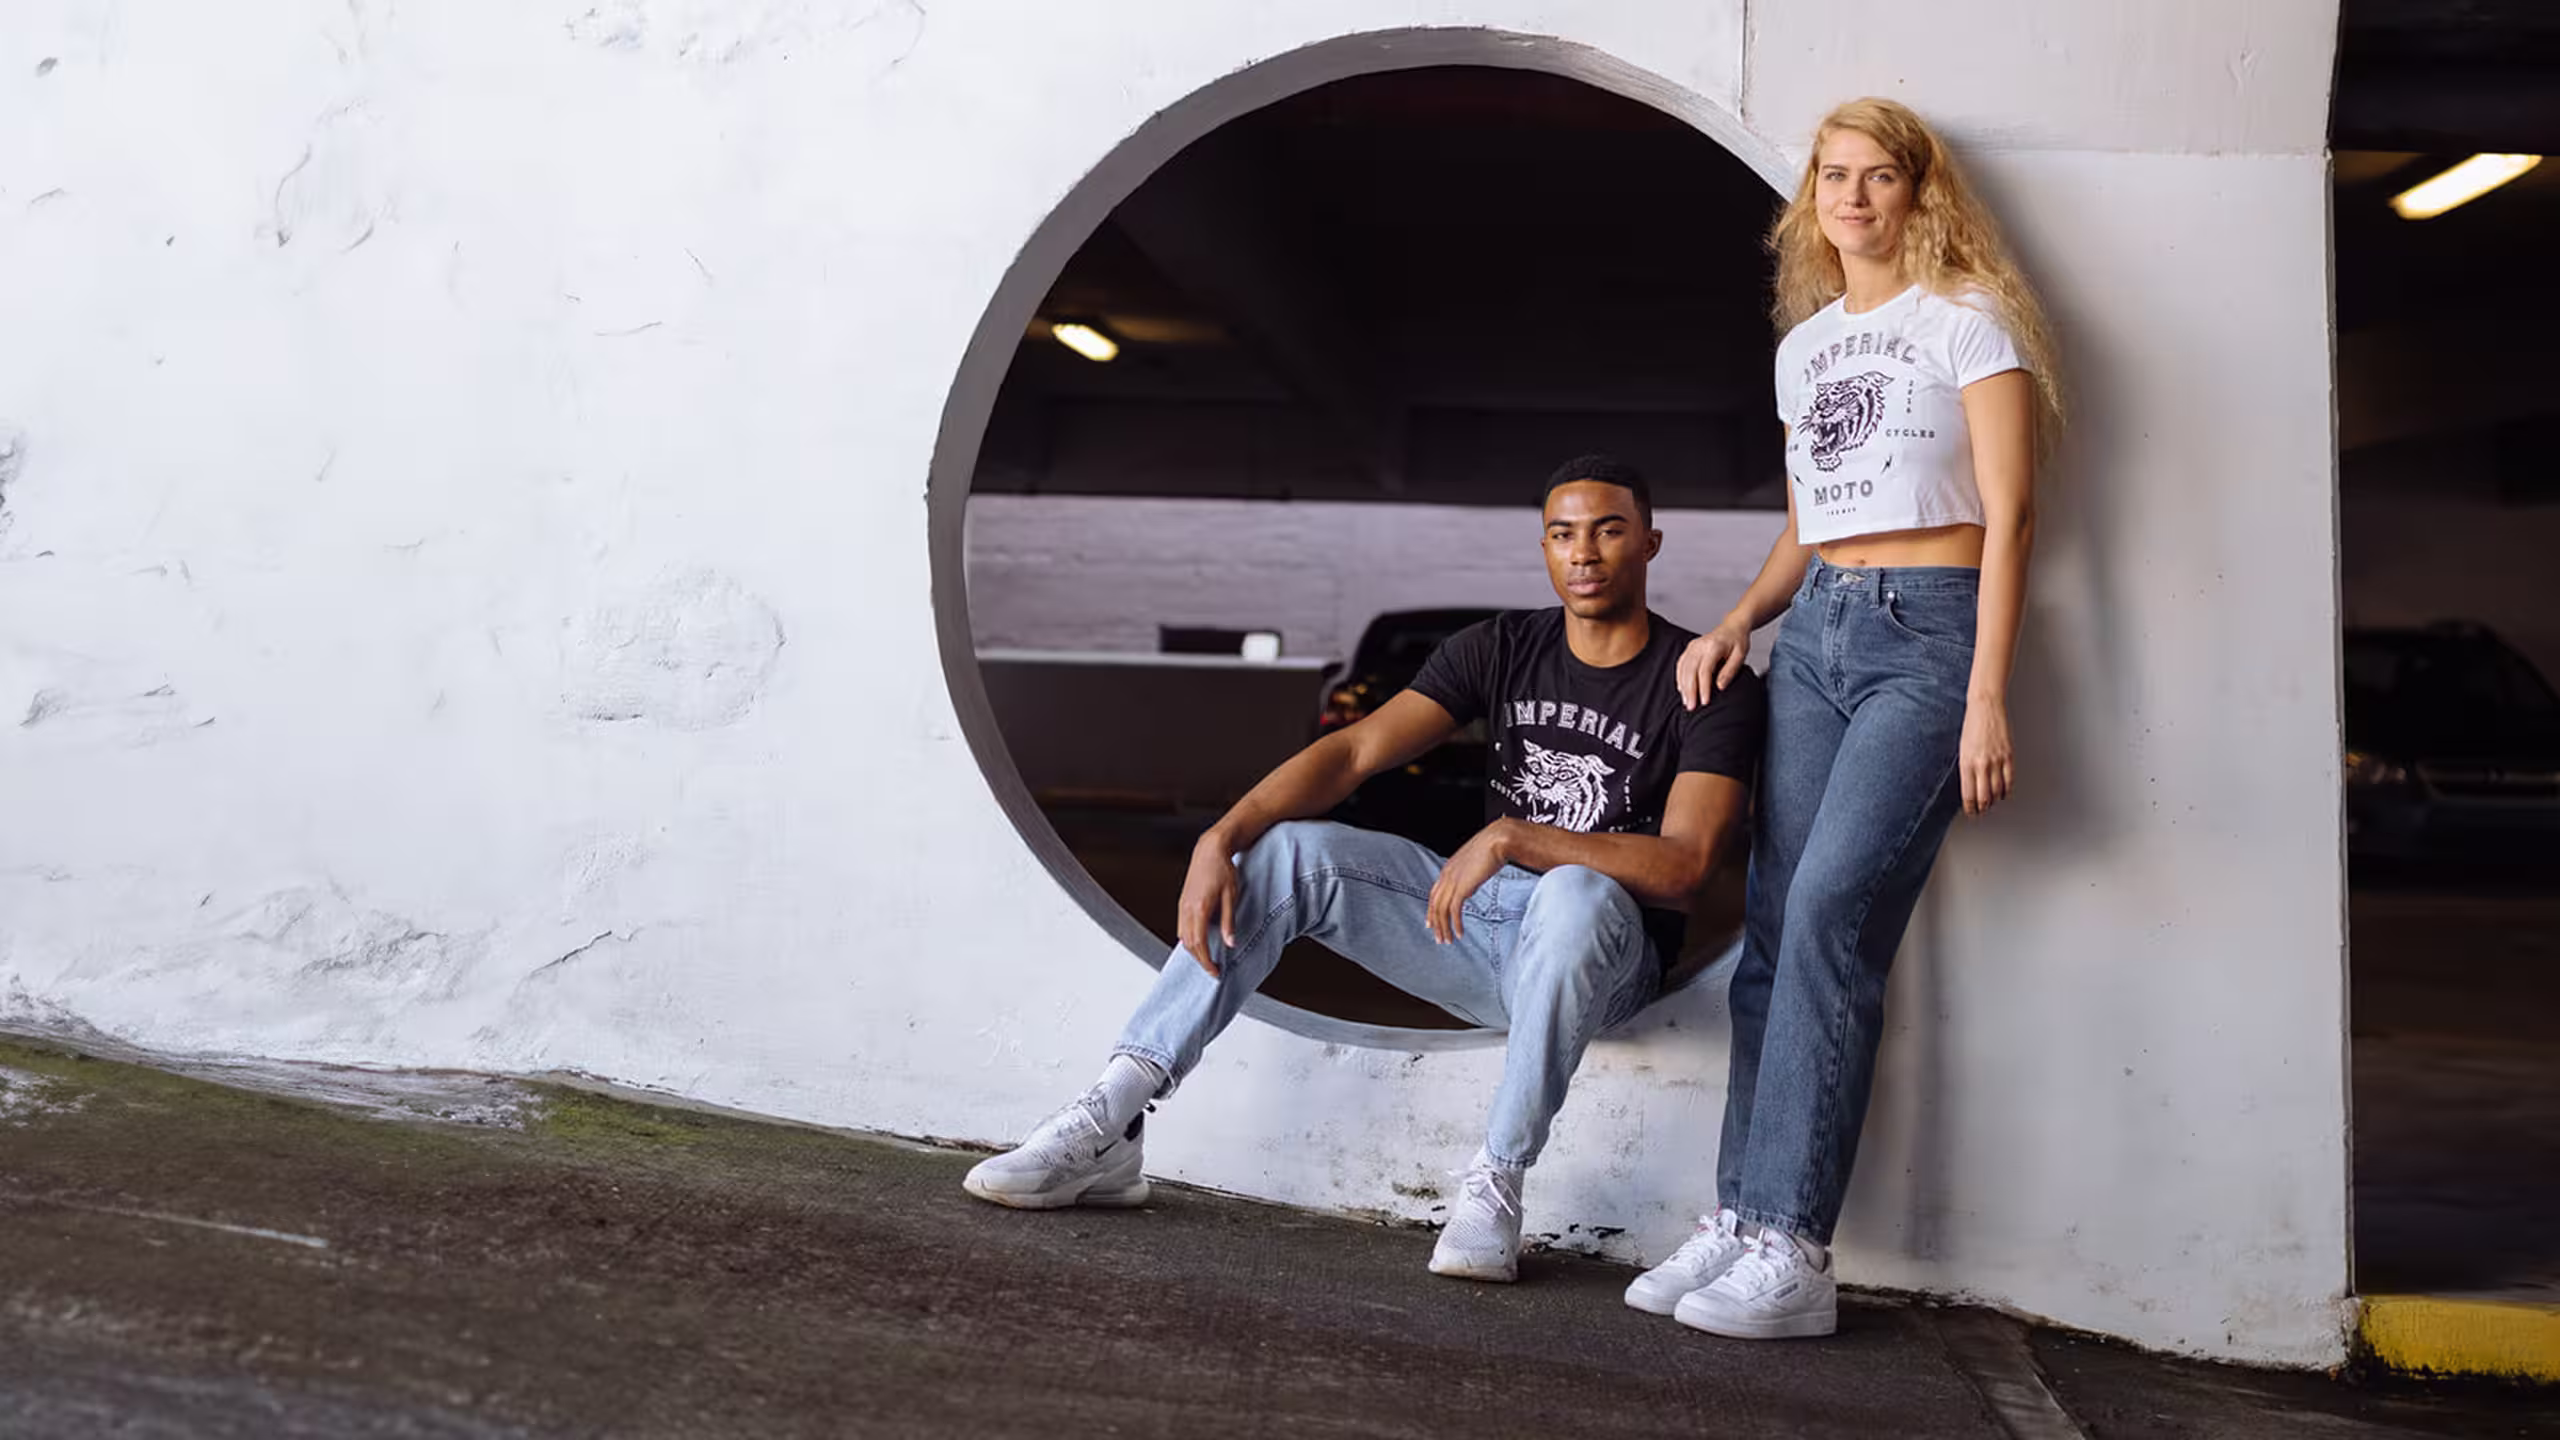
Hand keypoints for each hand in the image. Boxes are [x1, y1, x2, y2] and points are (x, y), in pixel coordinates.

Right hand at [1176, 834, 1240, 974]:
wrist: (1209, 850)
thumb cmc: (1223, 870)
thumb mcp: (1231, 896)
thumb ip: (1229, 922)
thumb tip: (1230, 944)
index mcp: (1200, 909)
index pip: (1199, 944)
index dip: (1206, 961)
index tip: (1215, 972)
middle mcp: (1187, 909)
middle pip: (1189, 944)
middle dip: (1200, 960)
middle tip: (1214, 969)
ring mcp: (1182, 905)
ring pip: (1183, 937)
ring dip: (1193, 950)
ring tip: (1207, 958)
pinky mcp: (1182, 902)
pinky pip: (1181, 927)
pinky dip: (1189, 939)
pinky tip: (1199, 941)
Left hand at [1427, 821, 1511, 943]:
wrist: (1499, 839)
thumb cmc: (1492, 847)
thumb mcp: (1475, 863)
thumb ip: (1468, 875)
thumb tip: (1469, 886)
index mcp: (1449, 868)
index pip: (1434, 893)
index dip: (1432, 910)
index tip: (1431, 923)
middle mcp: (1447, 874)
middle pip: (1434, 904)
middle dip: (1435, 923)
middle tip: (1439, 938)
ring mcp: (1453, 881)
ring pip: (1441, 910)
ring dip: (1444, 928)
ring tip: (1448, 940)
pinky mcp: (1462, 887)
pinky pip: (1454, 911)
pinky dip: (1455, 924)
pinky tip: (1460, 934)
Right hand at [1676, 620, 1751, 709]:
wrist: (1732, 627)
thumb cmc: (1737, 641)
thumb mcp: (1740, 655)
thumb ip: (1730, 671)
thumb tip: (1720, 687)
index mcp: (1713, 646)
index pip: (1705, 670)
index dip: (1703, 687)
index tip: (1705, 702)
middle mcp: (1699, 645)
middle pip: (1690, 671)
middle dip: (1690, 691)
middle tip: (1691, 707)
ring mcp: (1692, 647)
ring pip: (1683, 669)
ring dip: (1684, 687)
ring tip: (1687, 702)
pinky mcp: (1689, 649)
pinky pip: (1681, 665)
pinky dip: (1680, 679)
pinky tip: (1682, 690)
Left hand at [1959, 696, 2013, 816]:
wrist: (1985, 707)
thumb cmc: (1972, 725)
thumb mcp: (1962, 749)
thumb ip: (1966, 768)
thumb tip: (1970, 785)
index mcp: (1966, 763)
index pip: (1969, 794)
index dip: (1970, 807)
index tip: (1970, 811)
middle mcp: (1981, 764)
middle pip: (1984, 797)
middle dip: (1982, 807)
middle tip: (1981, 810)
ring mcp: (1997, 761)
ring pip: (1997, 791)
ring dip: (1994, 800)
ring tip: (1991, 802)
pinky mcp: (2008, 756)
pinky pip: (2009, 780)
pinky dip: (2006, 789)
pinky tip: (2003, 792)